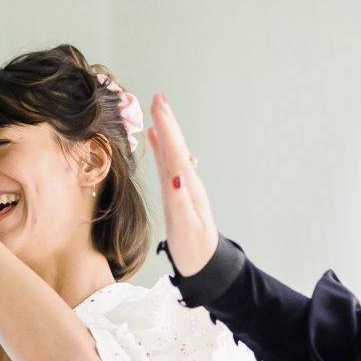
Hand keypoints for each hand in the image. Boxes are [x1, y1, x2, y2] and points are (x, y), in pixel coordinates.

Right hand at [147, 94, 219, 277]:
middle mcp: (186, 181)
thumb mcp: (186, 227)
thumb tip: (176, 176)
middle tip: (158, 97)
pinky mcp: (177, 191)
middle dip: (167, 121)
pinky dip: (162, 148)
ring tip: (158, 110)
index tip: (158, 105)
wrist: (203, 263)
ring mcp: (182, 185)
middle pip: (176, 145)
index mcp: (187, 186)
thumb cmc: (193, 249)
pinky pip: (167, 163)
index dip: (167, 127)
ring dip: (166, 130)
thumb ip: (180, 202)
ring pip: (172, 151)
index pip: (175, 151)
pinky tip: (156, 138)